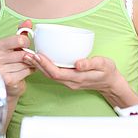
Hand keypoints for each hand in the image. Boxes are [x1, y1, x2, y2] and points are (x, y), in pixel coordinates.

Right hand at [0, 19, 34, 101]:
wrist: (6, 83)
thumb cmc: (11, 63)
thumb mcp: (14, 46)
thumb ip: (21, 33)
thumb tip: (28, 21)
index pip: (20, 40)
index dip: (27, 43)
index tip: (25, 46)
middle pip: (24, 53)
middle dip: (29, 56)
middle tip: (28, 58)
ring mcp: (0, 69)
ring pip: (26, 63)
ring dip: (30, 64)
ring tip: (25, 65)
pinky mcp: (7, 80)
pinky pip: (26, 72)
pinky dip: (29, 72)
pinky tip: (24, 72)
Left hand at [23, 52, 137, 108]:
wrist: (111, 83)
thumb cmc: (108, 72)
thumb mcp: (103, 64)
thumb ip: (91, 63)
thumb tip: (78, 63)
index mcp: (77, 78)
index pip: (57, 73)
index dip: (45, 65)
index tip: (37, 55)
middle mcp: (70, 82)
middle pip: (49, 75)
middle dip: (37, 65)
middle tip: (26, 54)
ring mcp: (69, 82)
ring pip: (50, 75)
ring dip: (39, 66)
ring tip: (29, 55)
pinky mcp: (68, 79)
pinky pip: (54, 74)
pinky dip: (45, 67)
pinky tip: (40, 59)